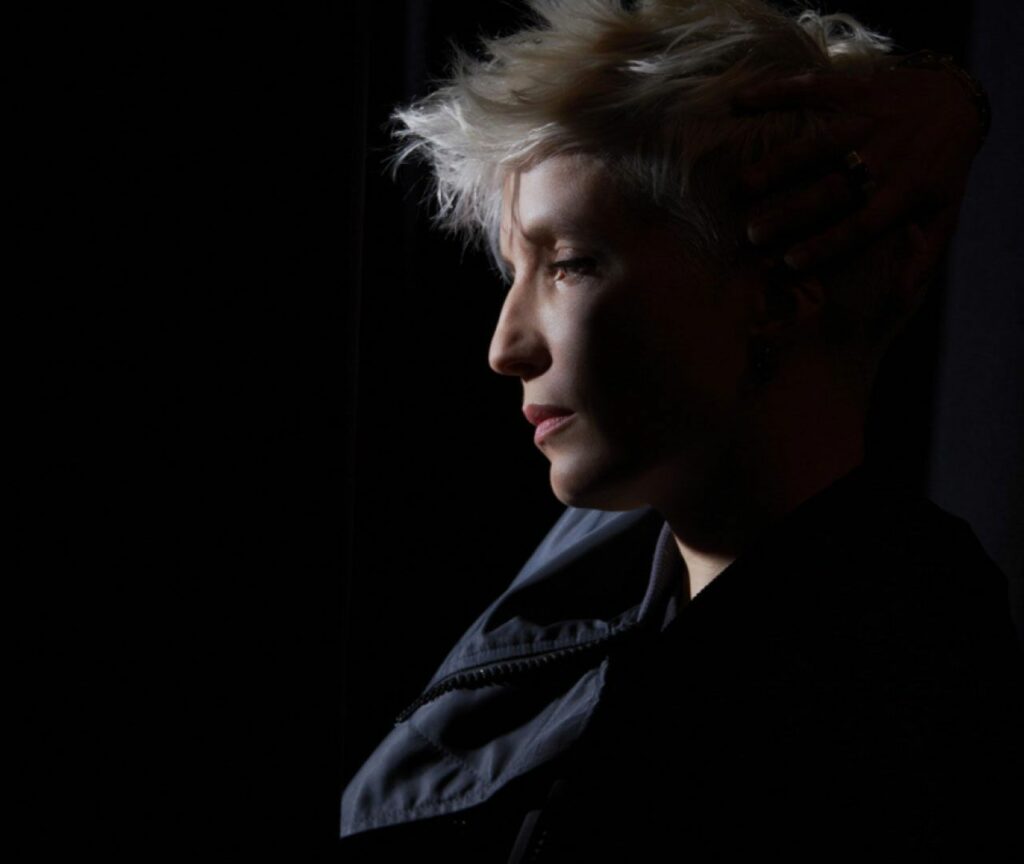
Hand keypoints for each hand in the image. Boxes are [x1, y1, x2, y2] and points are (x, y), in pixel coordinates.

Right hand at [731, 62, 983, 310]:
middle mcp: (884, 157)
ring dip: (779, 163)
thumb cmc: (944, 165)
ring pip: (820, 144)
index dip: (825, 244)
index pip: (860, 225)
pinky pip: (817, 88)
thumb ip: (923, 254)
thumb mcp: (944, 212)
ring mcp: (869, 120)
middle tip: (752, 233)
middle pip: (832, 190)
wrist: (959, 99)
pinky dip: (778, 91)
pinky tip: (742, 101)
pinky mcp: (857, 88)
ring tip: (743, 184)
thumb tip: (900, 297)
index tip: (789, 262)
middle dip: (792, 213)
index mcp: (903, 191)